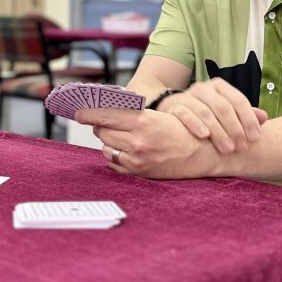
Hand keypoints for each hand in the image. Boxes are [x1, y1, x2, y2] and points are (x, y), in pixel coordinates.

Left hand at [75, 108, 219, 178]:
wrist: (203, 154)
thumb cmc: (183, 130)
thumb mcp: (158, 115)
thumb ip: (132, 113)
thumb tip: (105, 109)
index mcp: (143, 122)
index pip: (106, 115)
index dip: (89, 112)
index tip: (78, 111)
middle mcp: (138, 141)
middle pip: (103, 130)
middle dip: (100, 125)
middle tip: (102, 121)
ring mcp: (137, 159)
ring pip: (106, 147)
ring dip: (108, 140)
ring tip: (118, 135)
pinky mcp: (138, 172)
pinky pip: (114, 163)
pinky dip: (115, 155)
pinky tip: (124, 149)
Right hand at [155, 79, 267, 152]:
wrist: (174, 107)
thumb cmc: (206, 111)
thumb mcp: (226, 109)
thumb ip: (245, 114)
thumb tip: (264, 117)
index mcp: (220, 87)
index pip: (238, 100)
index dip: (248, 119)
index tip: (255, 137)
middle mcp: (204, 89)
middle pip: (223, 107)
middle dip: (235, 129)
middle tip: (242, 147)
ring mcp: (188, 97)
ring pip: (206, 112)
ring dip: (218, 132)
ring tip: (228, 149)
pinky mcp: (175, 107)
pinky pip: (185, 114)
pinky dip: (195, 124)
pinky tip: (204, 136)